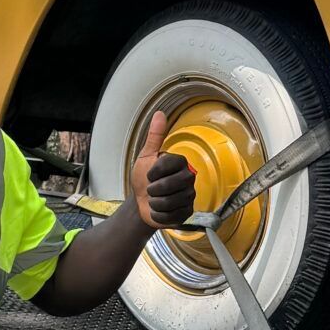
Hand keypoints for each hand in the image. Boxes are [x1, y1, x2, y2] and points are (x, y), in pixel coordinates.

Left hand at [131, 109, 197, 229]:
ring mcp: (189, 196)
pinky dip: (159, 215)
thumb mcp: (146, 156)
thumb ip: (154, 136)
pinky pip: (172, 215)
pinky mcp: (187, 212)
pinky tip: (158, 210)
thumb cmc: (144, 178)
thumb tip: (160, 113)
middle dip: (155, 189)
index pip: (171, 164)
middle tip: (151, 189)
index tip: (149, 174)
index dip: (155, 171)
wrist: (140, 202)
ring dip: (155, 203)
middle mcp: (189, 178)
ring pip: (172, 201)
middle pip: (174, 184)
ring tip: (154, 200)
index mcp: (180, 163)